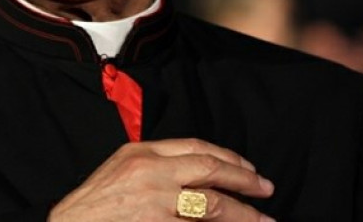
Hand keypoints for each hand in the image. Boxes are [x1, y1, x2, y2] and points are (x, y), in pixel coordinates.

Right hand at [48, 138, 274, 221]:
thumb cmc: (96, 201)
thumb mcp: (122, 166)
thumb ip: (156, 162)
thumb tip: (196, 168)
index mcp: (144, 152)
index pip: (196, 147)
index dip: (228, 158)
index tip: (248, 169)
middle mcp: (152, 172)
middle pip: (210, 170)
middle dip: (244, 180)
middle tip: (266, 188)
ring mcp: (155, 202)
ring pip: (211, 204)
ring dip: (242, 213)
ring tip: (264, 220)